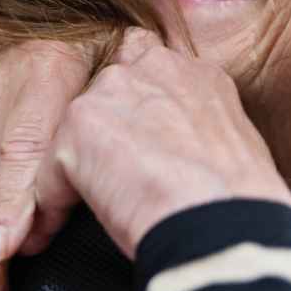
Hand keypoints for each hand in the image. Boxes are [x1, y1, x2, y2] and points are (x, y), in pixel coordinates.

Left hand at [27, 29, 290, 259]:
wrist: (225, 226)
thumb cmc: (240, 207)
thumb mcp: (233, 147)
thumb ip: (196, 130)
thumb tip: (181, 154)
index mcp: (197, 74)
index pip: (150, 63)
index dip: (135, 102)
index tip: (136, 138)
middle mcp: (154, 67)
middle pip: (104, 89)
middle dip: (103, 130)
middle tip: (116, 178)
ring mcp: (114, 90)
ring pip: (75, 129)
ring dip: (80, 165)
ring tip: (98, 206)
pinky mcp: (80, 124)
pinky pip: (50, 170)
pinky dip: (56, 200)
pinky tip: (70, 227)